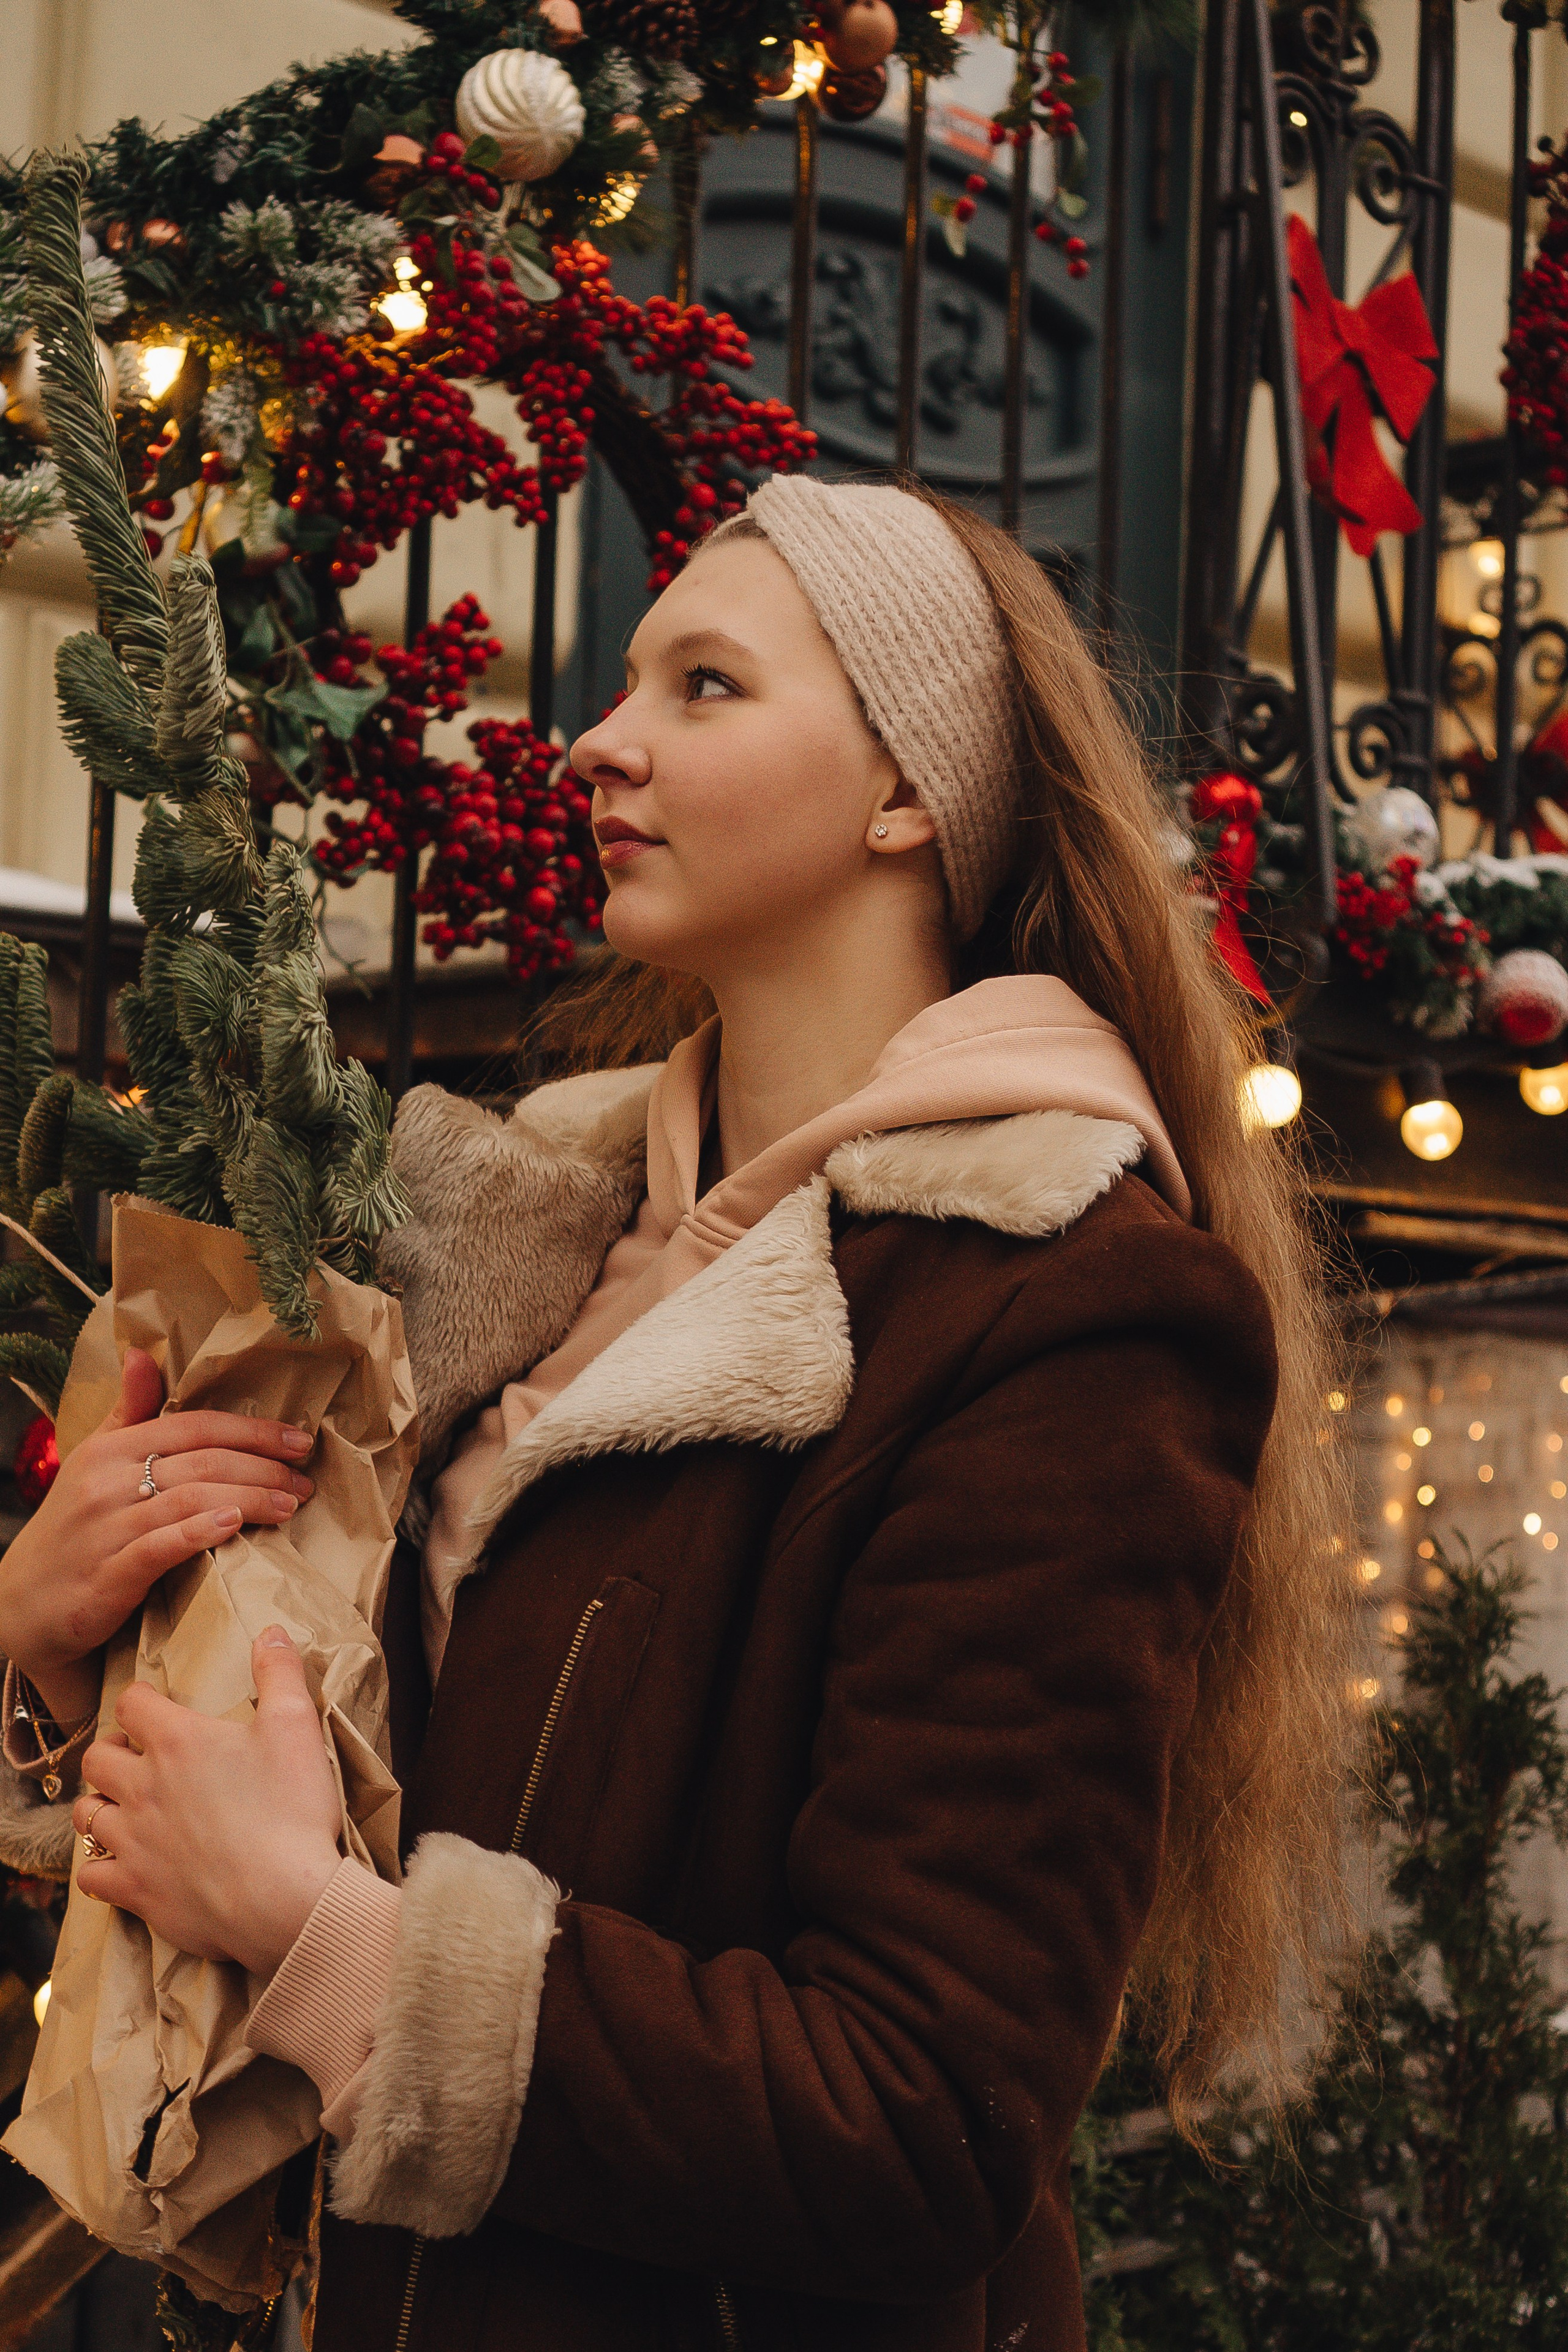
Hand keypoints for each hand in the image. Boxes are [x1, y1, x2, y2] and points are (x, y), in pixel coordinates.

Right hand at [0, 1348, 314, 1727]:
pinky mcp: (108, 1575)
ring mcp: (107, 1528)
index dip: (253, 1430)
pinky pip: (161, 1546)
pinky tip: (233, 1525)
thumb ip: (129, 1412)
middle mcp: (107, 1481)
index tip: (299, 1440)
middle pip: (204, 1461)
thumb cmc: (73, 1528)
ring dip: (250, 1499)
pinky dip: (199, 1532)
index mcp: (111, 1448)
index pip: (195, 1426)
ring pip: (192, 1499)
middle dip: (264, 1467)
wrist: (21, 1606)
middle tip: (306, 1479)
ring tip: (290, 1505)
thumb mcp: (94, 1461)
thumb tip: (142, 1353)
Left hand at [71, 1627, 342, 1975]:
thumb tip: (271, 1631)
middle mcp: (143, 1786)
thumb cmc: (293, 1808)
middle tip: (135, 1757)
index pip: (132, 1703)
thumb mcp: (297, 1726)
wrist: (285, 1898)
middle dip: (111, 1751)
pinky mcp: (135, 1889)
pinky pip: (90, 1875)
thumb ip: (280, 1673)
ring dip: (98, 1804)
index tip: (153, 1706)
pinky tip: (121, 1864)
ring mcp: (133, 1841)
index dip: (140, 1700)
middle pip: (97, 1758)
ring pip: (85, 1814)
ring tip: (121, 1806)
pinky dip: (99, 1867)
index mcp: (177, 1741)